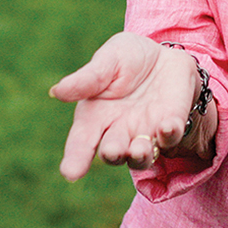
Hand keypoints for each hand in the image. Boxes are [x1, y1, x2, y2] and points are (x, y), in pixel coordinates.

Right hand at [51, 32, 202, 179]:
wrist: (163, 54)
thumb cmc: (126, 59)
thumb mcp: (107, 61)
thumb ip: (87, 79)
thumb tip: (57, 91)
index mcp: (94, 117)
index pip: (81, 143)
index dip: (75, 159)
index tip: (70, 173)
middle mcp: (118, 132)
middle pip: (113, 153)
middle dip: (112, 154)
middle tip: (111, 151)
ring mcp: (145, 132)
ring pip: (141, 156)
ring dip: (139, 155)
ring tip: (137, 150)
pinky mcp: (171, 125)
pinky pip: (170, 137)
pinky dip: (169, 134)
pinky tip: (167, 127)